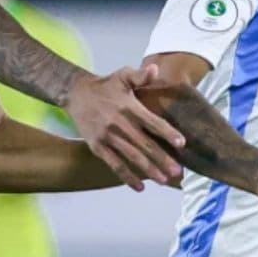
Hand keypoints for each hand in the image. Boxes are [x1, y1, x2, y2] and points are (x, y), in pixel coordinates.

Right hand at [64, 64, 185, 190]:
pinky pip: (115, 165)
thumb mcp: (122, 75)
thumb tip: (156, 69)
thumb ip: (140, 75)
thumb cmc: (106, 86)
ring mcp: (108, 137)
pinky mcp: (98, 147)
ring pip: (132, 157)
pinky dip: (127, 177)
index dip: (167, 132)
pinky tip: (140, 187)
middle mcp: (119, 124)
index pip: (152, 122)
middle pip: (144, 144)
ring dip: (149, 170)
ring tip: (164, 180)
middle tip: (178, 172)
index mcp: (128, 107)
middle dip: (162, 159)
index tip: (181, 143)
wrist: (76, 94)